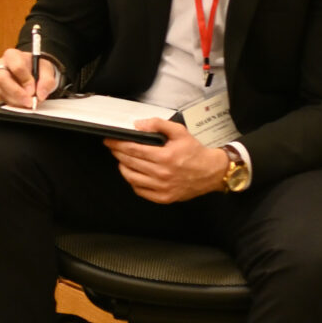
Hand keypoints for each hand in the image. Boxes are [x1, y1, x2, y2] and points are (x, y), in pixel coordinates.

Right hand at [0, 47, 62, 108]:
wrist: (33, 72)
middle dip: (17, 93)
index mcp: (12, 55)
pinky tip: (23, 104)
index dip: (26, 80)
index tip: (33, 90)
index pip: (16, 67)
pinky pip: (3, 99)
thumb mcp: (47, 70)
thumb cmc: (37, 68)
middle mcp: (0, 65)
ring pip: (1, 91)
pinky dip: (15, 104)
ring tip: (29, 103)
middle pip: (2, 79)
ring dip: (17, 101)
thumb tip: (40, 95)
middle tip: (29, 102)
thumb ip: (47, 81)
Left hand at [108, 121, 232, 203]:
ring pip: (131, 177)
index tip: (109, 140)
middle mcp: (163, 173)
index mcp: (165, 157)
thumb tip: (138, 125)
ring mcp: (163, 187)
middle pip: (130, 162)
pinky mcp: (164, 197)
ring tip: (122, 159)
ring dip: (123, 167)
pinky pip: (140, 190)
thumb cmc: (195, 152)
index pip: (133, 149)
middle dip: (118, 153)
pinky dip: (133, 181)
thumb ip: (159, 124)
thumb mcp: (180, 132)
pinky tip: (133, 173)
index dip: (118, 144)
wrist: (212, 172)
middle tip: (113, 147)